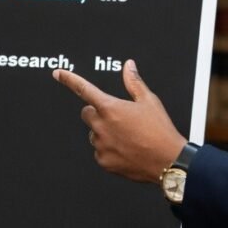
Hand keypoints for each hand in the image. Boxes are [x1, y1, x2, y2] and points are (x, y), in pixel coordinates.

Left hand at [53, 59, 186, 182]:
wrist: (169, 161)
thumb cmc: (160, 131)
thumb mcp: (150, 101)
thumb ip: (134, 82)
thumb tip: (128, 66)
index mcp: (110, 107)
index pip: (84, 89)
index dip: (69, 79)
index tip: (58, 73)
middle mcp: (101, 126)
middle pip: (87, 113)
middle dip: (98, 113)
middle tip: (118, 118)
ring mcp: (100, 145)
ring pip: (94, 133)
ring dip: (104, 133)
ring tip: (127, 137)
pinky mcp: (103, 161)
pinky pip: (99, 151)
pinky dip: (108, 150)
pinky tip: (126, 150)